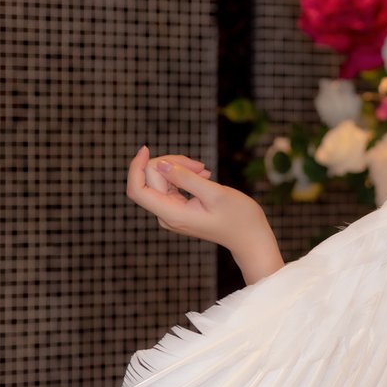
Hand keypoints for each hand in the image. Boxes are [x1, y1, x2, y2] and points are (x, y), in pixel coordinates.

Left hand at [126, 146, 283, 282]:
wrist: (250, 237)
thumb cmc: (239, 217)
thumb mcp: (215, 194)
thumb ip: (186, 178)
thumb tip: (161, 164)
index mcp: (173, 214)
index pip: (138, 190)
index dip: (136, 167)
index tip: (146, 148)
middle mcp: (167, 216)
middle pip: (151, 180)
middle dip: (171, 164)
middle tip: (201, 165)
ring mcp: (171, 214)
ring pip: (161, 181)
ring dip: (179, 169)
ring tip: (206, 171)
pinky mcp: (178, 210)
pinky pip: (170, 187)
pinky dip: (183, 177)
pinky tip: (203, 176)